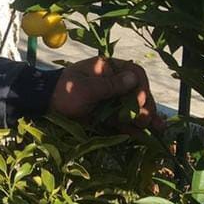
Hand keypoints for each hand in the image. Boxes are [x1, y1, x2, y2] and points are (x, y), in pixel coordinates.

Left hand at [49, 56, 164, 131]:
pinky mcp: (107, 113)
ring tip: (157, 129)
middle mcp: (113, 81)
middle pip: (137, 92)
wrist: (45, 104)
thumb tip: (134, 78)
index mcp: (108, 68)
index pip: (134, 73)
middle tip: (147, 121)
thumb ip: (110, 85)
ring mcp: (111, 98)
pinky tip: (144, 135)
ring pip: (133, 107)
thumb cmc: (64, 90)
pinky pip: (124, 119)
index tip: (140, 100)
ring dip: (146, 118)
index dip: (141, 87)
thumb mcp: (86, 88)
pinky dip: (133, 127)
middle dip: (145, 106)